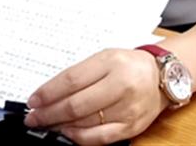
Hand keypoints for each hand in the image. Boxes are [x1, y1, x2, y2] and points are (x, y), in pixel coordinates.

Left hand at [24, 49, 166, 144]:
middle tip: (33, 117)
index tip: (33, 100)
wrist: (161, 77)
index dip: (48, 92)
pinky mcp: (132, 126)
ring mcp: (127, 108)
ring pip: (86, 122)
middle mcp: (121, 85)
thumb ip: (79, 75)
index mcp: (111, 62)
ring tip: (46, 124)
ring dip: (61, 125)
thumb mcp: (104, 58)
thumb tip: (49, 94)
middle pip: (76, 104)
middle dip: (49, 113)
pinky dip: (80, 137)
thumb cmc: (128, 66)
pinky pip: (100, 137)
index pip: (71, 80)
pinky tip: (67, 132)